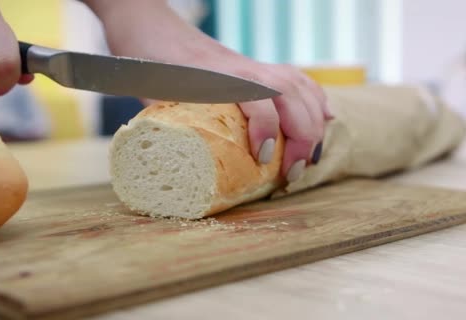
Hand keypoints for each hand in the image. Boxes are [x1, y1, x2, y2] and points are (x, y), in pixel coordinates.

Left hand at [89, 0, 331, 181]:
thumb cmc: (141, 57)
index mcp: (212, 75)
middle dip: (302, 136)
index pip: (256, 96)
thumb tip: (186, 163)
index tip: (263, 160)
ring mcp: (248, 65)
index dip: (266, 129)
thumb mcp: (146, 93)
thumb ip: (168, 123)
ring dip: (313, 122)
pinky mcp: (252, 67)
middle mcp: (238, 68)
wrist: (144, 21)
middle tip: (293, 173)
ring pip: (298, 85)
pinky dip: (314, 99)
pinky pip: (295, 78)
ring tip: (311, 156)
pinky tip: (324, 117)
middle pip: (290, 94)